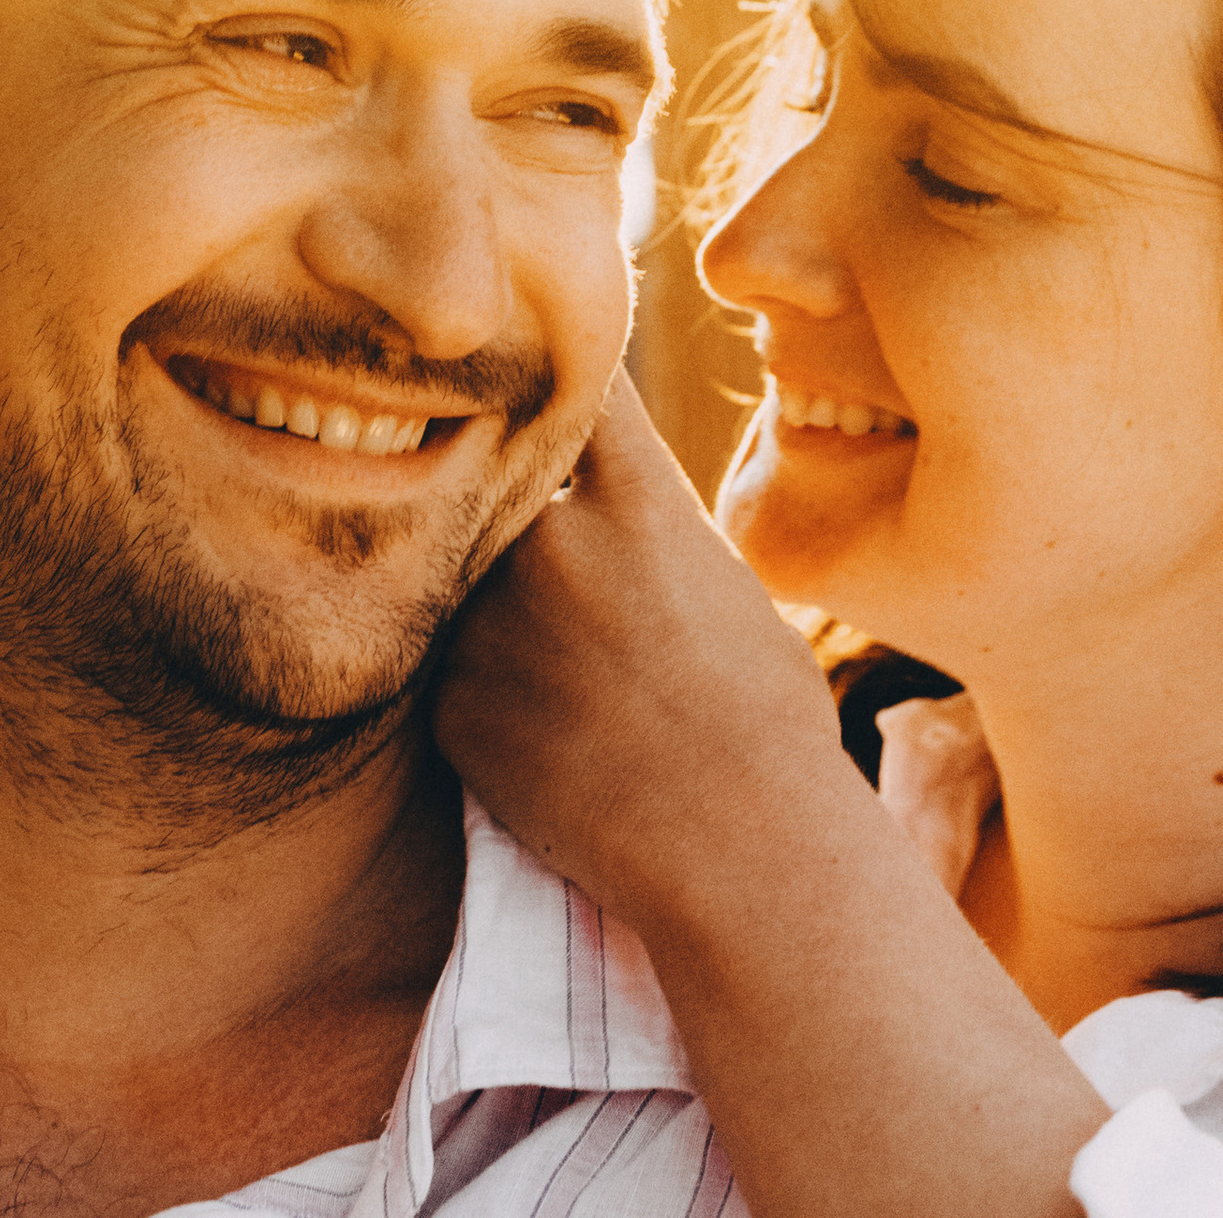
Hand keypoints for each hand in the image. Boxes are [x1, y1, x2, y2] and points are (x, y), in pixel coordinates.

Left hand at [432, 376, 844, 926]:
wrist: (743, 847)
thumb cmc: (768, 720)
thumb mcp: (724, 586)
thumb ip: (648, 532)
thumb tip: (612, 516)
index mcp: (633, 498)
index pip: (579, 390)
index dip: (560, 381)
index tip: (545, 376)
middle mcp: (549, 538)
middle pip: (507, 499)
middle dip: (531, 537)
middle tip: (587, 609)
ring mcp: (491, 619)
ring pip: (477, 594)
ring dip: (508, 627)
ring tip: (583, 698)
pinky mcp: (454, 702)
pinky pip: (459, 680)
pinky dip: (494, 707)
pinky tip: (557, 751)